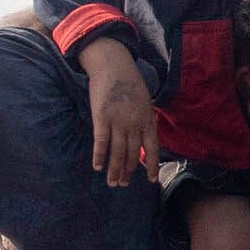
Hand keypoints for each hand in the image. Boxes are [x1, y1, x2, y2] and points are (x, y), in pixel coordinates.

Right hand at [79, 44, 160, 187]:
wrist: (114, 65)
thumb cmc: (130, 82)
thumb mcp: (145, 102)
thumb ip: (144, 120)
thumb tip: (143, 139)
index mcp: (147, 120)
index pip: (152, 149)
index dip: (152, 166)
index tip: (152, 180)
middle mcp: (134, 124)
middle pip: (132, 155)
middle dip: (128, 172)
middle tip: (123, 184)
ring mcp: (118, 122)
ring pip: (117, 153)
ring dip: (115, 170)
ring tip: (112, 182)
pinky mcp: (102, 118)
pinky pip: (101, 142)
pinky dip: (99, 156)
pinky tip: (97, 167)